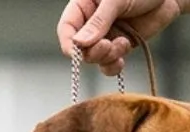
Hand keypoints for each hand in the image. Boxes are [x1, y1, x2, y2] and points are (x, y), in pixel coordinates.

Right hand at [59, 0, 183, 74]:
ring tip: (122, 46)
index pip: (67, 28)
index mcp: (84, 6)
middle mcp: (92, 23)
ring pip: (95, 58)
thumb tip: (79, 43)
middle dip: (93, 51)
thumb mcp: (117, 0)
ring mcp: (106, 36)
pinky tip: (121, 60)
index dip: (68, 42)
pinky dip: (113, 66)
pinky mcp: (120, 46)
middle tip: (107, 47)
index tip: (75, 53)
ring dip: (105, 58)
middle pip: (80, 48)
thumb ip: (98, 22)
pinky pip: (109, 64)